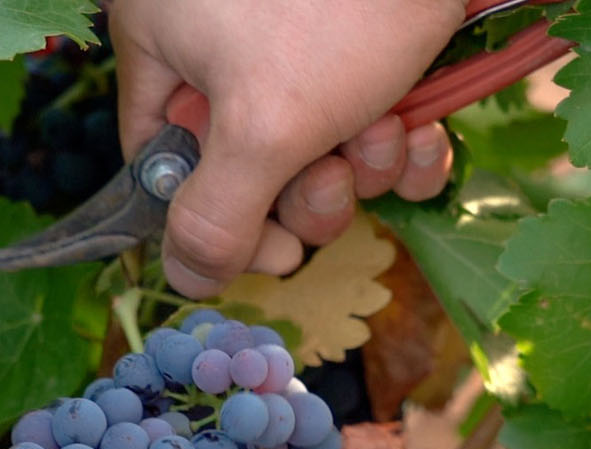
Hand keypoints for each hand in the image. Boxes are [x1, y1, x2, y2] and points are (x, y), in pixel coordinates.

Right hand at [108, 0, 465, 297]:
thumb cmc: (335, 10)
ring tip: (384, 126)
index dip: (219, 222)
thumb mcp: (263, 126)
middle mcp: (223, 46)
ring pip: (320, 158)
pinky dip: (404, 149)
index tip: (274, 251)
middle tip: (331, 174)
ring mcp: (299, 50)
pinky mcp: (369, 54)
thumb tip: (187, 280)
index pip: (165, 165)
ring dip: (363, 167)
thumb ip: (217, 216)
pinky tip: (424, 129)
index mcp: (165, 44)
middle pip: (251, 173)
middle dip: (307, 192)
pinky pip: (372, 132)